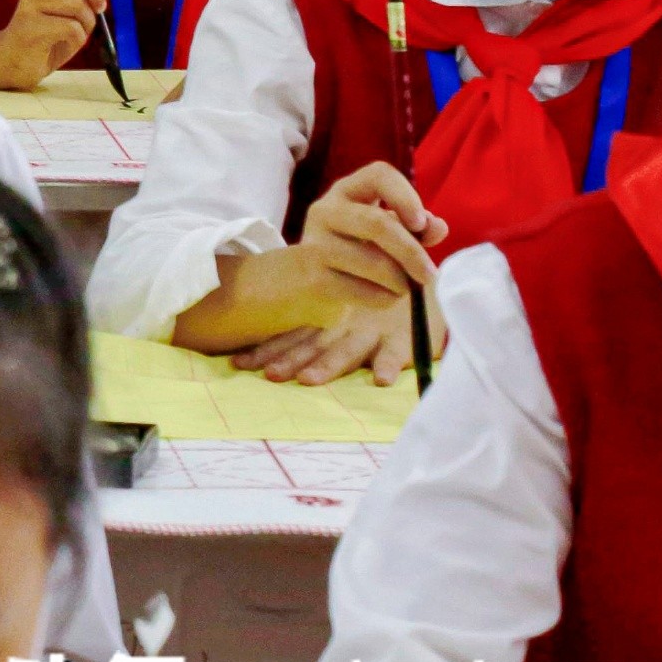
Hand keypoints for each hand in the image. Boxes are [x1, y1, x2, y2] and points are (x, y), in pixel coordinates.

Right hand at [0, 0, 110, 90]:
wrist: (14, 61)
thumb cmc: (46, 34)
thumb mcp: (68, 8)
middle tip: (98, 7)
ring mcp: (30, 5)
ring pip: (77, 4)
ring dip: (87, 23)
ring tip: (75, 32)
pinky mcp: (31, 28)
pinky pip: (71, 28)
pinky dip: (77, 39)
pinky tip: (64, 43)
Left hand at [229, 296, 423, 386]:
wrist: (423, 281)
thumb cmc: (378, 299)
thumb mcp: (343, 310)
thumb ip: (315, 327)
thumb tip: (270, 351)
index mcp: (328, 319)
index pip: (292, 336)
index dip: (266, 349)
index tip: (238, 363)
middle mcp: (345, 325)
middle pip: (312, 346)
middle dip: (289, 360)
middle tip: (268, 375)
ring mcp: (373, 331)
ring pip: (348, 350)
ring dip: (329, 365)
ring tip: (309, 380)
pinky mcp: (404, 337)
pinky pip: (397, 352)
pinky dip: (389, 364)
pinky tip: (381, 379)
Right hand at [295, 160, 448, 309]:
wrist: (309, 278)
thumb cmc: (358, 247)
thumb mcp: (387, 230)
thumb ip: (416, 226)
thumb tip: (438, 228)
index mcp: (347, 191)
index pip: (379, 175)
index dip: (405, 196)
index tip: (421, 224)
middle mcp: (325, 210)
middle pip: (376, 224)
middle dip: (411, 252)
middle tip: (430, 274)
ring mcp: (315, 244)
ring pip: (374, 264)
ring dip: (401, 282)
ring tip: (404, 287)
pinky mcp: (314, 277)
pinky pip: (364, 291)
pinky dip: (385, 299)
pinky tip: (383, 296)